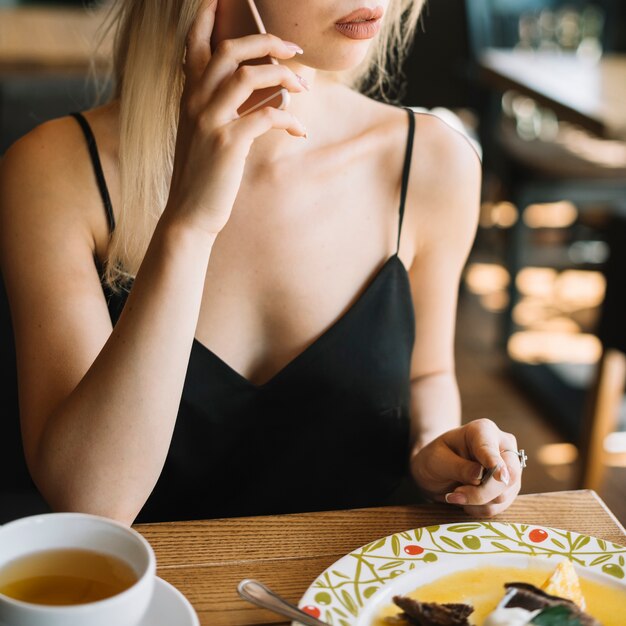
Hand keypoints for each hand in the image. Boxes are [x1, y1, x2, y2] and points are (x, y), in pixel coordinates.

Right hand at [165, 0, 307, 235]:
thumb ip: (219, 109)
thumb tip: (258, 94)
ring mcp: (209, 121)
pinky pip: (266, 116)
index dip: (208, 18)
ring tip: (304, 86)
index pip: (194, 46)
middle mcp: (195, 102)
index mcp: (188, 97)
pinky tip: (300, 129)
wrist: (189, 214)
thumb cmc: (202, 175)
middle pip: (230, 50)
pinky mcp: (227, 143)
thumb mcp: (202, 135)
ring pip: (248, 76)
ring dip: (282, 76)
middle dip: (266, 40)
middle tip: (294, 48)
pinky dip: (289, 119)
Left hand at [410, 418, 522, 517]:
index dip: (495, 463)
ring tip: (455, 494)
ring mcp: (509, 467)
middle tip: (454, 495)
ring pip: (504, 494)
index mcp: (483, 430)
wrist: (436, 470)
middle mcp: (503, 445)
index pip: (491, 449)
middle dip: (482, 492)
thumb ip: (458, 467)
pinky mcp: (509, 488)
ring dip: (478, 502)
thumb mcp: (437, 460)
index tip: (499, 476)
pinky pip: (500, 506)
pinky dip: (481, 508)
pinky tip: (466, 501)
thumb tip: (480, 476)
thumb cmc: (435, 458)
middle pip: (507, 475)